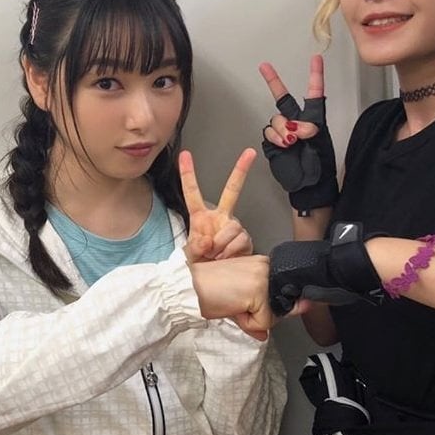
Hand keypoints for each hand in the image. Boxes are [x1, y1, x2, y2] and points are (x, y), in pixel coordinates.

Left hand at [179, 148, 254, 262]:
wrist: (216, 281)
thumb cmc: (200, 265)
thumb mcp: (189, 255)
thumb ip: (195, 246)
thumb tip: (207, 240)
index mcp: (201, 217)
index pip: (192, 192)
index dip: (188, 173)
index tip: (185, 155)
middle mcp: (220, 217)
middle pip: (232, 190)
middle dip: (241, 170)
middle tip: (249, 153)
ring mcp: (234, 227)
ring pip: (233, 226)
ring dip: (222, 244)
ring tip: (215, 255)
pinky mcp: (246, 239)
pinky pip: (241, 240)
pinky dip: (231, 251)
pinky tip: (226, 257)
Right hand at [190, 255, 273, 339]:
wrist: (188, 286)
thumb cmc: (206, 289)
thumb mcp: (235, 301)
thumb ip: (253, 316)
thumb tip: (265, 334)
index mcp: (261, 265)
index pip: (276, 296)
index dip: (259, 309)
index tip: (241, 303)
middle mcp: (266, 267)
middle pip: (276, 306)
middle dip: (256, 314)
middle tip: (234, 302)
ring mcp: (265, 278)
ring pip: (272, 315)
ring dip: (251, 318)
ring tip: (233, 304)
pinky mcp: (260, 291)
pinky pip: (263, 323)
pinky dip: (247, 323)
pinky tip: (232, 307)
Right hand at [258, 55, 337, 214]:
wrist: (308, 187)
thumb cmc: (319, 168)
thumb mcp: (319, 145)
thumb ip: (308, 131)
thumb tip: (294, 127)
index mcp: (314, 119)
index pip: (314, 93)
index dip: (315, 75)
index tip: (316, 59)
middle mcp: (297, 122)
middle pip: (282, 98)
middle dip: (273, 81)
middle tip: (264, 66)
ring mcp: (284, 132)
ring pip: (276, 119)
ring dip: (283, 128)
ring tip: (293, 141)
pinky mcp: (273, 142)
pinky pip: (269, 132)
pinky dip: (276, 137)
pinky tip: (284, 145)